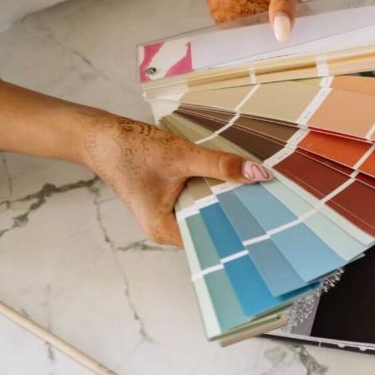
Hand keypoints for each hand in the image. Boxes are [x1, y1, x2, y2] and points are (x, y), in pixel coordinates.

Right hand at [81, 114, 271, 245]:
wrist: (101, 136)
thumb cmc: (132, 150)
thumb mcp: (182, 156)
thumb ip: (220, 165)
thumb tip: (258, 174)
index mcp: (165, 230)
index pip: (212, 239)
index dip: (240, 230)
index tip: (268, 223)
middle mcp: (166, 228)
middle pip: (211, 226)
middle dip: (237, 214)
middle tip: (273, 206)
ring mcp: (167, 213)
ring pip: (206, 210)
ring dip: (227, 200)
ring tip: (260, 194)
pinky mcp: (169, 198)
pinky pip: (199, 199)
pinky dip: (214, 189)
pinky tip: (235, 181)